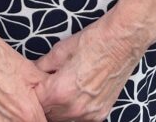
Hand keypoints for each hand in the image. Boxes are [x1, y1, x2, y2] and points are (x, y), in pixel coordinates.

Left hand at [33, 6, 155, 121]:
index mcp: (61, 91)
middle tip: (45, 85)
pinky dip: (73, 109)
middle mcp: (75, 108)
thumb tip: (33, 71)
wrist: (123, 41)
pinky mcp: (101, 113)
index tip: (32, 84)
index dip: (33, 92)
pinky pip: (79, 118)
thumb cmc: (94, 41)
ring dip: (58, 107)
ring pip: (63, 119)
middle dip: (44, 100)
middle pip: (49, 114)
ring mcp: (89, 113)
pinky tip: (75, 93)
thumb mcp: (61, 50)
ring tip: (60, 88)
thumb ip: (43, 65)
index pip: (36, 102)